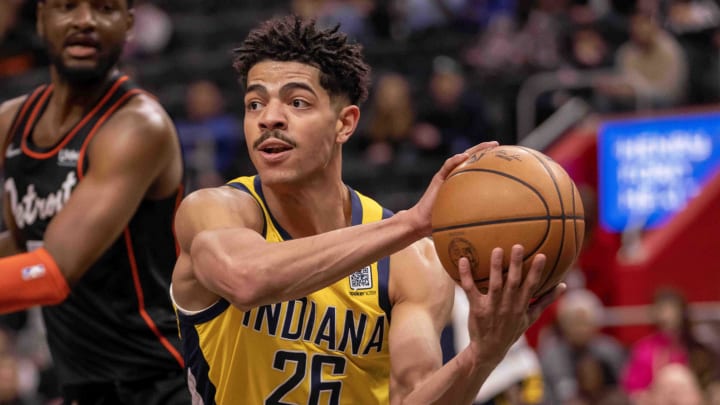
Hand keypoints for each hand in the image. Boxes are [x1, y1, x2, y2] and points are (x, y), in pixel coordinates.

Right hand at [405, 141, 497, 236]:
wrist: (423, 221)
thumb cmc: (442, 220)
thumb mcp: (463, 214)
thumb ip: (475, 210)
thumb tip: (497, 217)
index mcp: (461, 181)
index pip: (475, 166)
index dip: (487, 159)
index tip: (501, 155)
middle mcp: (454, 175)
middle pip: (470, 157)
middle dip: (483, 149)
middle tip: (497, 144)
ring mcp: (446, 175)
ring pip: (461, 157)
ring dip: (474, 150)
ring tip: (486, 146)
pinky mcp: (438, 178)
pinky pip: (447, 166)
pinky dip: (456, 160)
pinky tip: (465, 156)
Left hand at [460, 244, 564, 362]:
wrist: (489, 349)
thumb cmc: (511, 330)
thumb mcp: (530, 318)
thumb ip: (545, 301)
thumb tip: (563, 286)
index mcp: (521, 306)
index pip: (531, 286)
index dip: (537, 272)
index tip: (542, 255)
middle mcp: (508, 306)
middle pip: (514, 282)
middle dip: (517, 264)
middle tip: (518, 246)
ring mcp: (492, 307)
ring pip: (495, 284)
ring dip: (496, 267)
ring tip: (497, 250)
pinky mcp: (477, 308)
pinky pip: (470, 289)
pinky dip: (466, 275)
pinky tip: (463, 260)